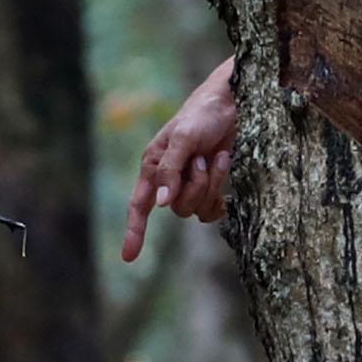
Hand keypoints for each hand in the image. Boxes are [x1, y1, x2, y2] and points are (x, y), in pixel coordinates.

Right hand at [123, 60, 238, 261]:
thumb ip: (169, 170)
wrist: (233, 104)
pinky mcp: (212, 187)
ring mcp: (191, 184)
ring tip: (217, 157)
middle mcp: (169, 179)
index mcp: (153, 166)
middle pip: (177, 208)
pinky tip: (226, 176)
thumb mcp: (183, 138)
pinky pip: (212, 211)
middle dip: (195, 186)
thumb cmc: (202, 115)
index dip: (133, 232)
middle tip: (204, 159)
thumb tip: (159, 205)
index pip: (138, 205)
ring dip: (211, 186)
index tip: (128, 257)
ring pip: (197, 209)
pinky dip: (220, 199)